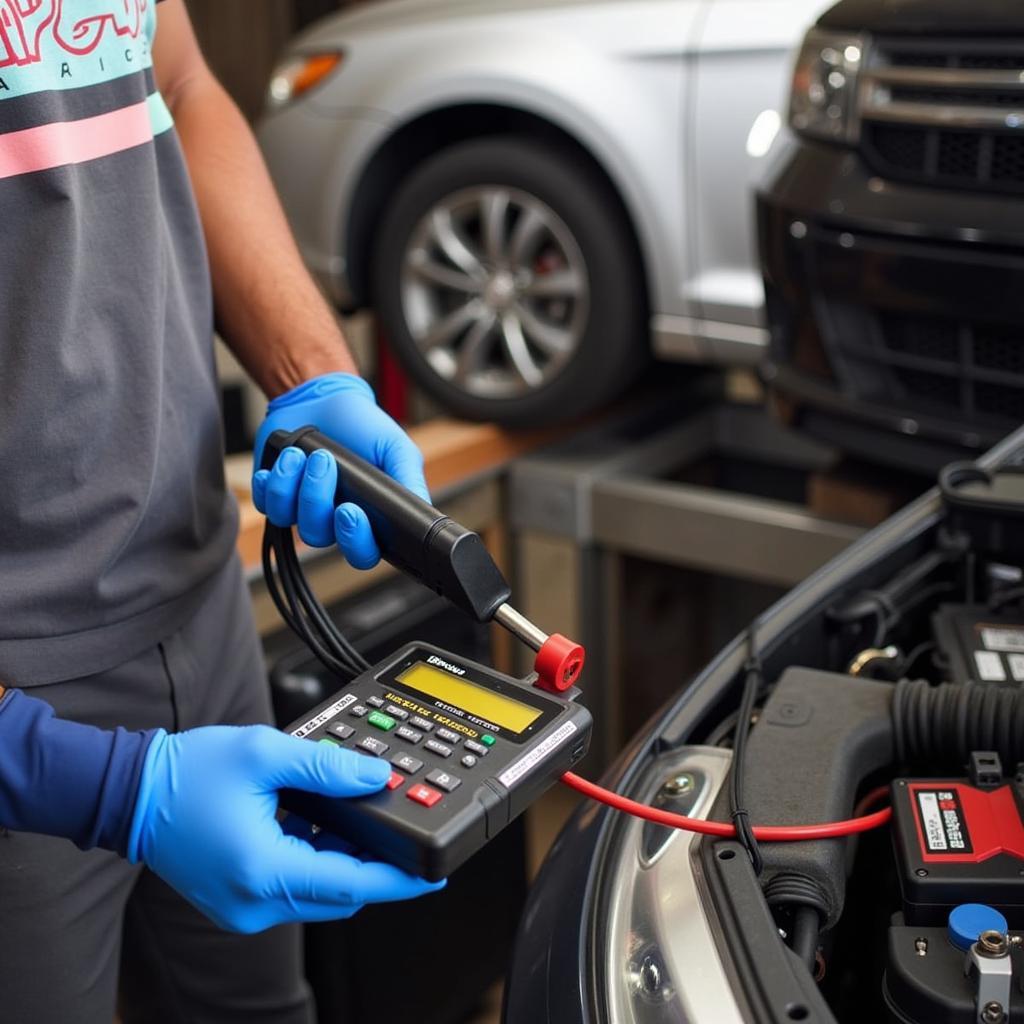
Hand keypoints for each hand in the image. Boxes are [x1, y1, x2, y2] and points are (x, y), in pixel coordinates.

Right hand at [127, 725, 443, 932]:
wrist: (133, 793)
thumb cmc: (188, 773)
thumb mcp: (265, 754)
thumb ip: (327, 767)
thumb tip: (375, 778)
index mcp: (263, 870)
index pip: (350, 884)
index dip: (399, 880)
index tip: (433, 874)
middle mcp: (255, 901)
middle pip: (340, 894)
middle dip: (376, 865)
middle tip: (402, 831)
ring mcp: (246, 907)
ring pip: (319, 893)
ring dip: (346, 862)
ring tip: (362, 819)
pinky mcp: (241, 900)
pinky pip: (296, 888)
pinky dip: (318, 863)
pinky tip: (326, 828)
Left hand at [252, 373, 427, 568]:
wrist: (323, 398)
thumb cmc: (363, 426)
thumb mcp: (396, 449)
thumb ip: (409, 481)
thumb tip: (420, 510)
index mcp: (367, 518)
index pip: (362, 552)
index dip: (355, 541)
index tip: (350, 511)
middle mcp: (333, 520)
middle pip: (320, 538)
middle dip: (318, 503)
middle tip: (325, 468)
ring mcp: (302, 509)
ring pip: (292, 519)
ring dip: (296, 484)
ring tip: (305, 453)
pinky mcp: (275, 495)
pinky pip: (267, 504)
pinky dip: (274, 481)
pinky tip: (286, 458)